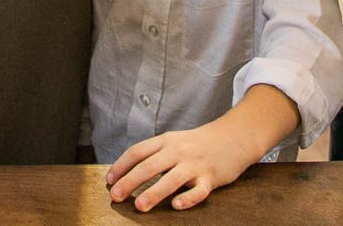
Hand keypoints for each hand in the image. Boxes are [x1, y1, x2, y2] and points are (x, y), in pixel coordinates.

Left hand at [106, 117, 259, 212]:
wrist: (233, 137)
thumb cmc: (198, 144)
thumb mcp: (174, 141)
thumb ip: (155, 154)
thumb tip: (128, 172)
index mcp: (166, 141)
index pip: (138, 151)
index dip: (121, 165)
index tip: (109, 179)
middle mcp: (178, 151)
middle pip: (149, 166)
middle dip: (130, 181)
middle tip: (116, 196)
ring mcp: (195, 164)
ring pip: (171, 179)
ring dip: (154, 192)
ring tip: (139, 205)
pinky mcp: (211, 177)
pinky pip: (198, 190)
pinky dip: (187, 198)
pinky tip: (176, 206)